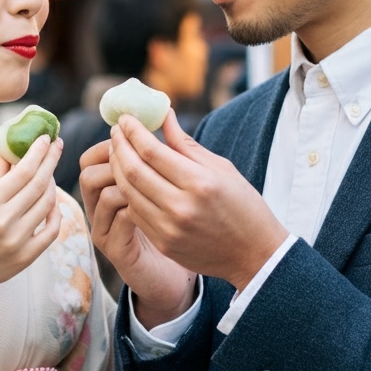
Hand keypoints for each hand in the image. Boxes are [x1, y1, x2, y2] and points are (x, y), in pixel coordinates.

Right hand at [0, 133, 63, 301]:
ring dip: (52, 184)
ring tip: (49, 172)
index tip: (45, 137)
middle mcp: (3, 221)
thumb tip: (12, 146)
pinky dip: (56, 213)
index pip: (22, 171)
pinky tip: (52, 202)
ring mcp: (17, 241)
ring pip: (48, 204)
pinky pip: (51, 229)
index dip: (38, 152)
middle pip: (39, 184)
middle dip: (51, 160)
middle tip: (57, 145)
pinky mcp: (27, 257)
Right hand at [80, 139, 197, 325]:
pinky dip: (138, 207)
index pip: (92, 157)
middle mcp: (99, 208)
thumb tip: (165, 108)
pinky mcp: (116, 251)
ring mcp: (105, 230)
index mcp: (108, 188)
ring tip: (156, 182)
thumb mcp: (174, 180)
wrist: (185, 272)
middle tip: (144, 155)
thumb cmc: (180, 221)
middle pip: (89, 172)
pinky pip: (119, 220)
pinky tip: (161, 205)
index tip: (135, 134)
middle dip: (117, 159)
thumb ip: (164, 150)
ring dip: (128, 182)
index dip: (111, 143)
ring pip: (103, 193)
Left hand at [110, 111, 287, 290]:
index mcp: (200, 182)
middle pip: (133, 170)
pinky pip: (135, 212)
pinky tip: (128, 179)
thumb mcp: (222, 168)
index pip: (152, 151)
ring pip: (128, 192)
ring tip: (118, 151)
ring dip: (117, 169)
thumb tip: (163, 115)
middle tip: (116, 131)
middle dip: (119, 146)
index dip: (133, 131)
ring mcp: (170, 229)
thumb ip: (186, 144)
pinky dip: (128, 192)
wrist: (254, 255)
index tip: (125, 118)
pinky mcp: (164, 243)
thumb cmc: (243, 205)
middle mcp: (181, 207)